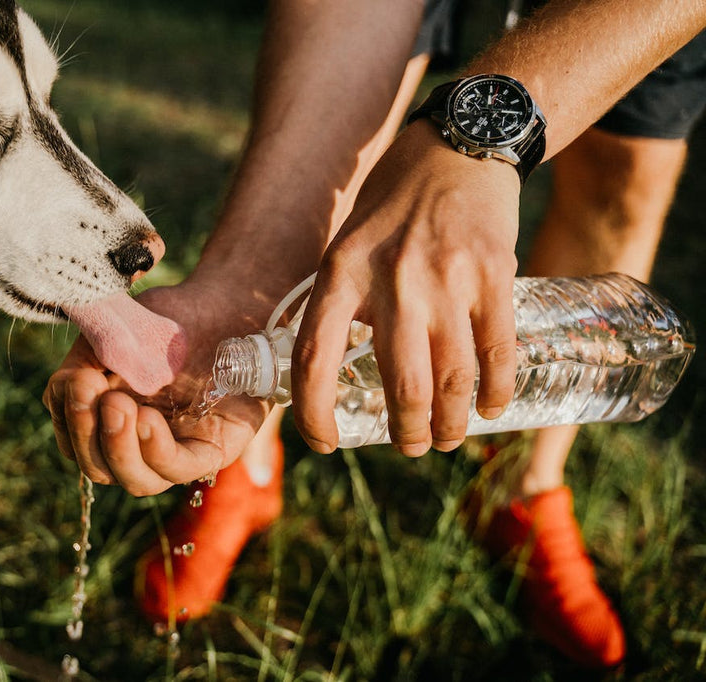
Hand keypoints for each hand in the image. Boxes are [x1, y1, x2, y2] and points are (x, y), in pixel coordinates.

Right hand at [43, 279, 273, 495]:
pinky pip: (178, 470)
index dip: (67, 418)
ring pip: (135, 480)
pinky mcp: (210, 450)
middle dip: (86, 433)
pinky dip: (156, 450)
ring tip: (119, 406)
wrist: (226, 306)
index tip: (74, 380)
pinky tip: (146, 420)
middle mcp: (139, 441)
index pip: (74, 439)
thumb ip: (87, 356)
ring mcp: (174, 450)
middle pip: (98, 466)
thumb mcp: (118, 330)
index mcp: (109, 416)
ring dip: (118, 447)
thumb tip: (67, 386)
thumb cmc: (170, 319)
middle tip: (88, 390)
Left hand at [291, 122, 520, 455]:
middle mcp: (392, 281)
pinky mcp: (494, 275)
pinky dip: (495, 392)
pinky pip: (498, 352)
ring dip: (449, 425)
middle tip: (409, 445)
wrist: (458, 146)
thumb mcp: (346, 244)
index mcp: (342, 273)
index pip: (315, 359)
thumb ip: (342, 303)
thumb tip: (333, 372)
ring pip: (452, 380)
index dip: (313, 412)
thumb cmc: (392, 203)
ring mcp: (447, 280)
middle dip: (406, 433)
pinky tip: (490, 409)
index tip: (323, 440)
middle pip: (402, 386)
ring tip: (445, 438)